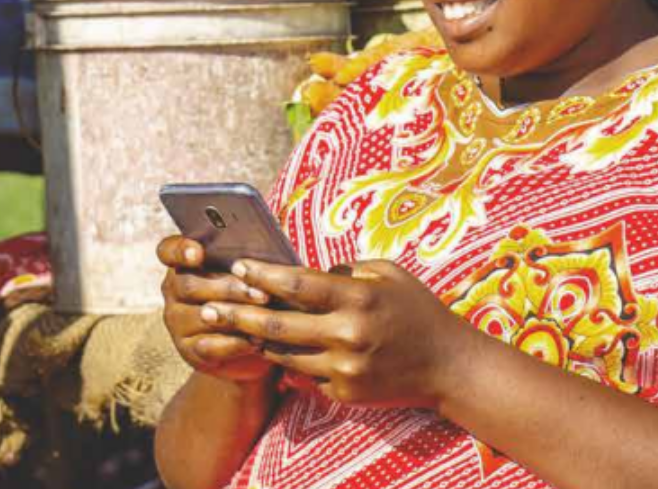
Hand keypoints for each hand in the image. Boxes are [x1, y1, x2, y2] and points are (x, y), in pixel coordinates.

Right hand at [158, 236, 278, 384]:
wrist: (249, 342)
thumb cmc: (250, 295)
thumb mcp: (247, 273)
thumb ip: (245, 260)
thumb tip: (265, 246)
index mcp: (183, 264)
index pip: (168, 251)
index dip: (180, 250)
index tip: (198, 252)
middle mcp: (173, 291)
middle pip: (189, 285)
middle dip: (229, 288)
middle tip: (262, 294)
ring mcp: (177, 322)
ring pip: (201, 316)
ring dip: (235, 315)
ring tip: (265, 316)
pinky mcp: (188, 350)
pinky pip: (208, 346)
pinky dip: (235, 343)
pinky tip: (257, 340)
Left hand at [203, 259, 483, 409]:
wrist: (449, 368)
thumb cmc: (417, 311)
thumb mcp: (388, 275)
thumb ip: (346, 271)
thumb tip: (302, 268)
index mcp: (358, 298)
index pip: (298, 284)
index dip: (263, 274)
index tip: (237, 265)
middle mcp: (348, 334)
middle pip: (278, 323)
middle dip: (238, 312)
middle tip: (208, 304)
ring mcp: (344, 368)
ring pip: (283, 353)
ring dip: (254, 339)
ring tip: (228, 325)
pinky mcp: (343, 393)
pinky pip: (303, 375)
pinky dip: (285, 361)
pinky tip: (266, 350)